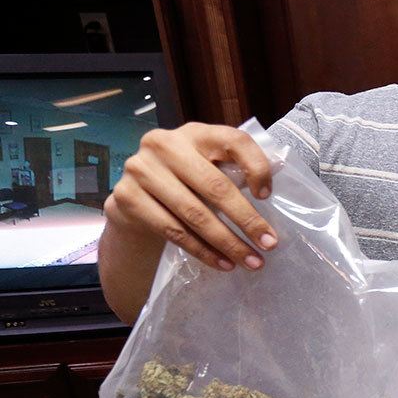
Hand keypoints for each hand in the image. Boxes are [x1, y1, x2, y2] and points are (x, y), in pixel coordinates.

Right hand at [106, 122, 278, 270]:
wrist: (135, 199)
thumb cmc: (186, 183)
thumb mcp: (208, 168)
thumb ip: (234, 171)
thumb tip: (269, 193)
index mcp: (195, 133)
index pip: (234, 141)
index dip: (256, 167)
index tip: (268, 196)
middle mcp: (165, 144)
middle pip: (215, 186)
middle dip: (247, 220)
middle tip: (269, 244)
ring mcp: (141, 170)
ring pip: (195, 214)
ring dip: (228, 243)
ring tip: (252, 261)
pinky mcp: (127, 198)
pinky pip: (174, 231)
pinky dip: (203, 251)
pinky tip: (223, 264)